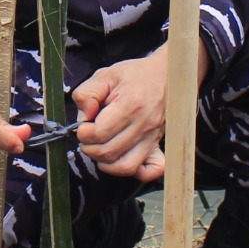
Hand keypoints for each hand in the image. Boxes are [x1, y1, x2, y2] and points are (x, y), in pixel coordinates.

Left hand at [72, 48, 169, 181]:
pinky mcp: (158, 145)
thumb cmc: (134, 76)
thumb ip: (88, 93)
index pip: (100, 133)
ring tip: (99, 148)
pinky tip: (121, 159)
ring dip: (105, 162)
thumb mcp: (106, 75)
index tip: (83, 125)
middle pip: (109, 152)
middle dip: (90, 148)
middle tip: (87, 136)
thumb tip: (84, 116)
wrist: (165, 76)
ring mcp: (153, 137)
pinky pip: (150, 170)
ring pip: (125, 166)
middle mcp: (144, 124)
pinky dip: (134, 172)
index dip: (84, 133)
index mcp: (130, 104)